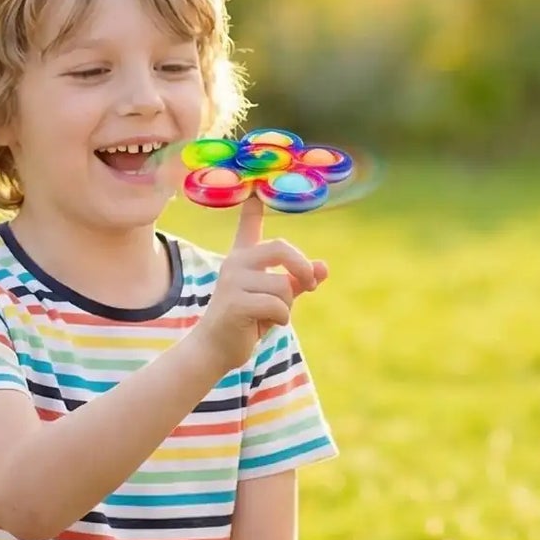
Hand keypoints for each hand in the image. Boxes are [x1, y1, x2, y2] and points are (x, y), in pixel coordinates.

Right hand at [193, 196, 327, 372]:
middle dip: (302, 267)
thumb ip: (298, 280)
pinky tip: (267, 324)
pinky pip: (277, 305)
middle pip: (281, 248)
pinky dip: (281, 318)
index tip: (257, 191)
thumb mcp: (275, 298)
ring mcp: (233, 281)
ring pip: (284, 285)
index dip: (253, 208)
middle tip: (310, 285)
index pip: (249, 226)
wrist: (215, 349)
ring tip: (272, 315)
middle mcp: (236, 263)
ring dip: (288, 305)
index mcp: (244, 257)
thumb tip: (324, 267)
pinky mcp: (235, 302)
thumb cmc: (247, 321)